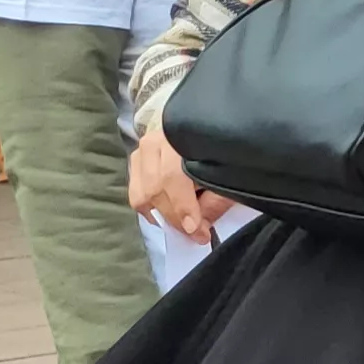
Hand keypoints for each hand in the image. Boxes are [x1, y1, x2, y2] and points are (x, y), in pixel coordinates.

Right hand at [127, 119, 232, 243]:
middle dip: (175, 217)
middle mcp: (156, 141)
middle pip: (154, 188)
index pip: (172, 177)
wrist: (209, 129)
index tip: (196, 230)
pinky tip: (167, 214)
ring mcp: (142, 149)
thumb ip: (215, 200)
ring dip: (161, 215)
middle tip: (195, 234)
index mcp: (180, 139)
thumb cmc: (221, 152)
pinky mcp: (137, 159)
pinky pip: (136, 191)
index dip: (183, 207)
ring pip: (140, 193)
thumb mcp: (227, 174)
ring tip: (182, 225)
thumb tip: (200, 226)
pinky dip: (150, 208)